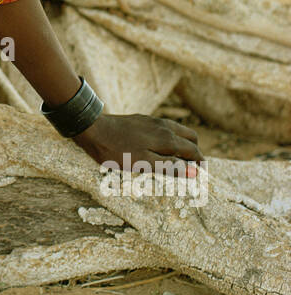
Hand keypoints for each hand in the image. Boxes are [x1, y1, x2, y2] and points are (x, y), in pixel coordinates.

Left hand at [71, 112, 203, 176]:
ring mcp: (153, 121)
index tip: (201, 174)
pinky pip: (165, 127)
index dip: (199, 163)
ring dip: (183, 143)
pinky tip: (160, 146)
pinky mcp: (143, 119)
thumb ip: (169, 167)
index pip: (192, 150)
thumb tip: (194, 172)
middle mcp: (164, 126)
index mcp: (167, 138)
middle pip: (190, 137)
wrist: (93, 129)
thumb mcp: (143, 164)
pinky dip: (171, 137)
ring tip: (178, 158)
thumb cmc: (116, 151)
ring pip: (178, 130)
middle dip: (195, 151)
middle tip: (192, 166)